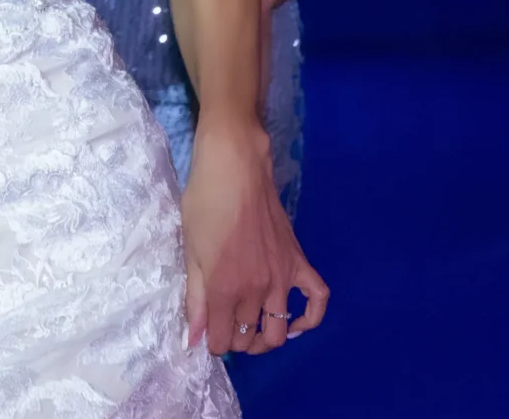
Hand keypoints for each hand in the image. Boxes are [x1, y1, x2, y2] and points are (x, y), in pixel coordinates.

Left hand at [181, 118, 326, 356]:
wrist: (236, 166)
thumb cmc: (205, 202)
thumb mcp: (190, 251)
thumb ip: (194, 299)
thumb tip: (194, 339)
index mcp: (224, 289)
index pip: (222, 341)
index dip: (212, 342)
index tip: (207, 331)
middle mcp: (256, 290)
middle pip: (249, 338)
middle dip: (234, 341)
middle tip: (225, 325)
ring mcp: (282, 277)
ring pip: (280, 331)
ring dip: (265, 339)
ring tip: (252, 329)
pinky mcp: (298, 261)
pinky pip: (318, 299)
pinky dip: (310, 317)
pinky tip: (295, 320)